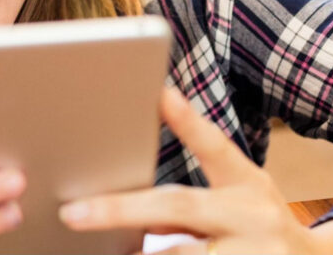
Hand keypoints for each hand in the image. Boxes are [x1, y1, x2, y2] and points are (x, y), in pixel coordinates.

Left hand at [58, 87, 318, 253]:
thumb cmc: (259, 228)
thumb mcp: (239, 197)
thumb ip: (192, 192)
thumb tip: (129, 189)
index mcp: (248, 185)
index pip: (215, 147)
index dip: (187, 120)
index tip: (160, 93)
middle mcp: (253, 218)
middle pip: (180, 207)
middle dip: (122, 209)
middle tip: (73, 213)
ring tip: (96, 248)